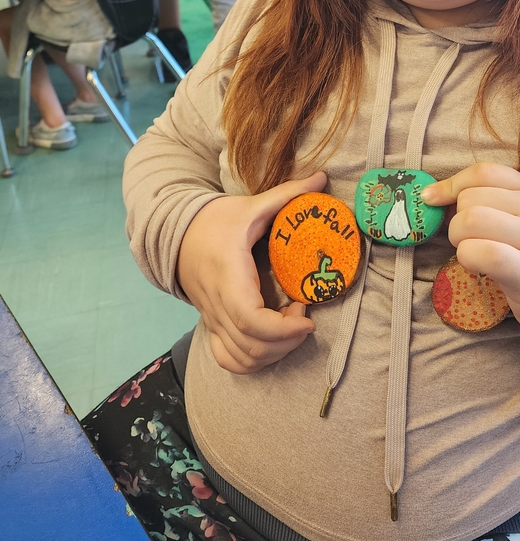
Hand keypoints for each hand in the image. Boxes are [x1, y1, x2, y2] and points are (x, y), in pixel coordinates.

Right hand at [177, 171, 326, 372]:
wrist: (176, 232)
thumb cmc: (215, 220)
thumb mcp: (251, 206)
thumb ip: (287, 194)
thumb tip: (322, 179)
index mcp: (228, 276)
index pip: (250, 319)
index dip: (282, 329)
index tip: (307, 317)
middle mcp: (217, 303)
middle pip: (251, 345)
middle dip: (287, 341)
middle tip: (304, 317)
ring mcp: (212, 318)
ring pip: (241, 358)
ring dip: (274, 352)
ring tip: (291, 326)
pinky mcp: (212, 325)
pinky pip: (229, 359)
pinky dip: (253, 361)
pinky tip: (272, 343)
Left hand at [422, 163, 519, 344]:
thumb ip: (488, 200)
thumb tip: (432, 195)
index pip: (483, 172)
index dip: (450, 185)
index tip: (433, 200)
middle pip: (471, 198)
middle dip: (455, 219)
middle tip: (467, 239)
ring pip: (472, 221)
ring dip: (458, 239)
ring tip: (471, 251)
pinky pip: (483, 253)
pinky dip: (467, 257)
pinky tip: (476, 266)